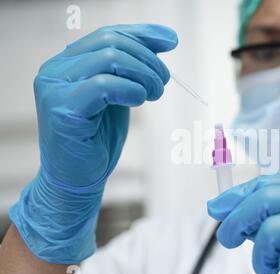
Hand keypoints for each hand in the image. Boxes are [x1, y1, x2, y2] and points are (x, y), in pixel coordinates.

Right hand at [9, 24, 177, 263]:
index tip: (172, 40)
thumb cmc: (98, 140)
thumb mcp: (118, 97)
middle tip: (163, 83)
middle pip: (111, 43)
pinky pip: (103, 85)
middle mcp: (55, 70)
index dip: (143, 34)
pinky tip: (139, 101)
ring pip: (110, 59)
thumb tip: (161, 43)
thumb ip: (130, 71)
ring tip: (155, 94)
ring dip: (144, 75)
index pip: (108, 34)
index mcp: (67, 63)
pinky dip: (130, 90)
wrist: (77, 179)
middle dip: (148, 60)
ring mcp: (55, 88)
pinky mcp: (63, 109)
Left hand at [207, 174, 279, 273]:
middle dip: (237, 220)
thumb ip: (265, 219)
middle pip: (267, 199)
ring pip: (274, 229)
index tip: (216, 208)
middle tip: (227, 239)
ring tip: (271, 266)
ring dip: (262, 254)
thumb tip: (220, 207)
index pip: (269, 183)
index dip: (238, 195)